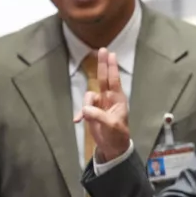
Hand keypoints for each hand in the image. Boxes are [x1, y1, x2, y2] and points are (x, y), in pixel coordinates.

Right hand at [75, 47, 130, 161]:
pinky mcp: (93, 111)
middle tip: (102, 49)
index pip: (113, 80)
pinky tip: (78, 121)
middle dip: (103, 64)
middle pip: (104, 78)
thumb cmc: (117, 135)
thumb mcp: (110, 126)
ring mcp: (101, 104)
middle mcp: (109, 99)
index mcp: (118, 100)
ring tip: (88, 118)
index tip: (110, 54)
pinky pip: (83, 107)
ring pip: (89, 96)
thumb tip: (85, 109)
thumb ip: (98, 116)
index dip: (111, 67)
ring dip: (86, 105)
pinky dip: (80, 113)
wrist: (113, 147)